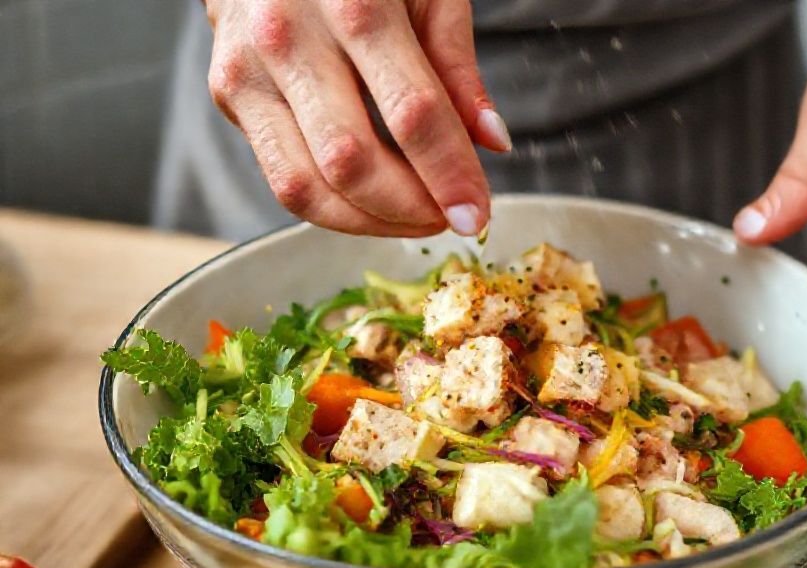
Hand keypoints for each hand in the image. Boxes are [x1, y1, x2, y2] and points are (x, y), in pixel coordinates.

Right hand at [204, 0, 510, 236]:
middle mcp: (290, 36)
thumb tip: (491, 143)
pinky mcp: (228, 94)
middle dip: (410, 207)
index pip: (411, 112)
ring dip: (369, 221)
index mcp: (354, 0)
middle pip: (352, 160)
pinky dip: (333, 208)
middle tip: (449, 218)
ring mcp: (249, 69)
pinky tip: (372, 204)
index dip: (449, 173)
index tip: (475, 213)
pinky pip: (281, 178)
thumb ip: (457, 65)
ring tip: (414, 219)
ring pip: (306, 185)